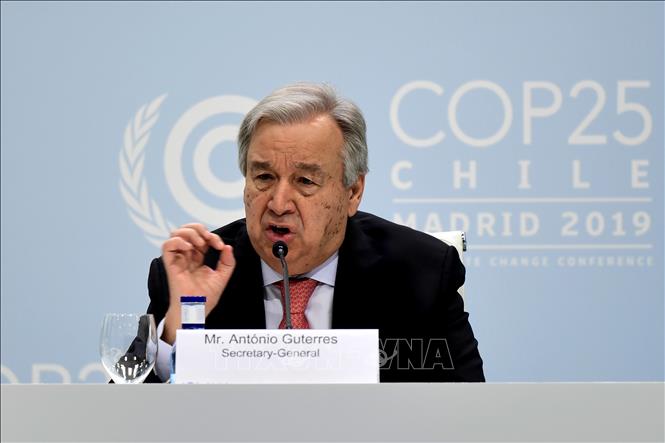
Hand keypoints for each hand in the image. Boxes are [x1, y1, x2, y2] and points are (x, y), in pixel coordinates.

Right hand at [160, 223, 235, 343]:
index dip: (211, 236)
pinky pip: (167, 246)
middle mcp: (186, 256)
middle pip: (186, 231)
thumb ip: (227, 262)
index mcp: (198, 258)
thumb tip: (227, 247)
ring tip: (199, 243)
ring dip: (189, 233)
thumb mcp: (222, 277)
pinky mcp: (170, 264)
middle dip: (198, 229)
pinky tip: (189, 248)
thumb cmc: (206, 298)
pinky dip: (178, 241)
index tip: (220, 246)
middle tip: (208, 239)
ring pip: (175, 234)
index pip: (201, 237)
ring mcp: (178, 259)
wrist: (196, 310)